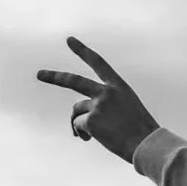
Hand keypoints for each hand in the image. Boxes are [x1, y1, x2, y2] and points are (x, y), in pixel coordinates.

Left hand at [37, 37, 158, 159]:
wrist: (147, 145)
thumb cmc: (141, 133)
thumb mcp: (128, 111)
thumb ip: (106, 107)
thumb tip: (80, 120)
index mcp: (119, 87)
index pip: (98, 63)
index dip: (82, 50)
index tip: (69, 40)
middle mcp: (106, 92)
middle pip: (73, 81)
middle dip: (54, 77)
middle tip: (39, 74)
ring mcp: (98, 105)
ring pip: (76, 111)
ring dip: (77, 123)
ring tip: (87, 136)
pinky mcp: (91, 120)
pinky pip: (77, 126)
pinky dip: (81, 134)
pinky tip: (91, 139)